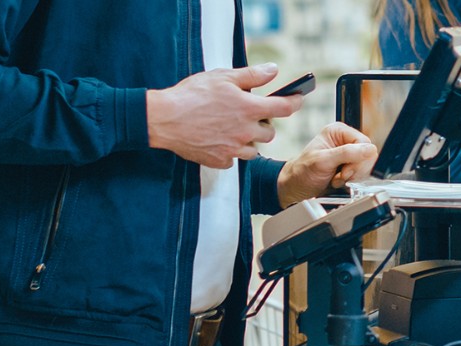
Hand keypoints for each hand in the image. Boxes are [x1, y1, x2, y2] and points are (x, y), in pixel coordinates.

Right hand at [147, 63, 303, 168]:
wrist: (163, 118)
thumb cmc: (190, 95)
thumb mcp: (223, 77)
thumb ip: (252, 75)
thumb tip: (273, 70)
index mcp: (249, 109)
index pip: (285, 108)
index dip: (295, 102)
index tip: (298, 99)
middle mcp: (245, 132)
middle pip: (270, 132)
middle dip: (264, 123)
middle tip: (248, 114)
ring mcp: (233, 149)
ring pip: (254, 148)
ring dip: (249, 139)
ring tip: (232, 127)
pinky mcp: (220, 160)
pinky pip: (234, 159)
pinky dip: (231, 150)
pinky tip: (218, 139)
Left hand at [277, 122, 378, 207]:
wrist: (295, 187)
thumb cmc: (302, 172)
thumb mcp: (323, 161)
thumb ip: (347, 153)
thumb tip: (369, 149)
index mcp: (338, 131)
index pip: (364, 142)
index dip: (358, 159)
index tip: (345, 169)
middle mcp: (345, 140)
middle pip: (368, 155)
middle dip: (354, 170)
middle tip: (339, 175)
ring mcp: (348, 154)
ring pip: (366, 166)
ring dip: (352, 177)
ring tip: (336, 178)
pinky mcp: (349, 167)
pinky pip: (362, 174)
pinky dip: (352, 181)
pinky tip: (339, 181)